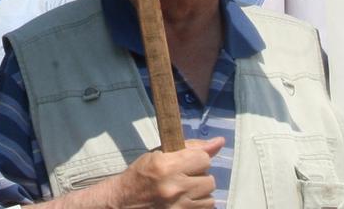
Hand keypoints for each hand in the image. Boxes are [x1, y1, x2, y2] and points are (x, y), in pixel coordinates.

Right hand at [76, 137, 223, 208]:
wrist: (124, 201)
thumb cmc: (140, 174)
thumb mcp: (159, 154)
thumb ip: (190, 148)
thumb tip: (219, 142)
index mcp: (166, 166)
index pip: (204, 159)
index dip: (197, 159)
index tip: (188, 161)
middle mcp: (174, 187)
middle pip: (209, 180)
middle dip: (199, 177)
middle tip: (184, 176)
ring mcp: (179, 206)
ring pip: (210, 197)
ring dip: (200, 192)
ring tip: (185, 189)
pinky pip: (206, 208)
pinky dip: (199, 203)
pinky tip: (186, 199)